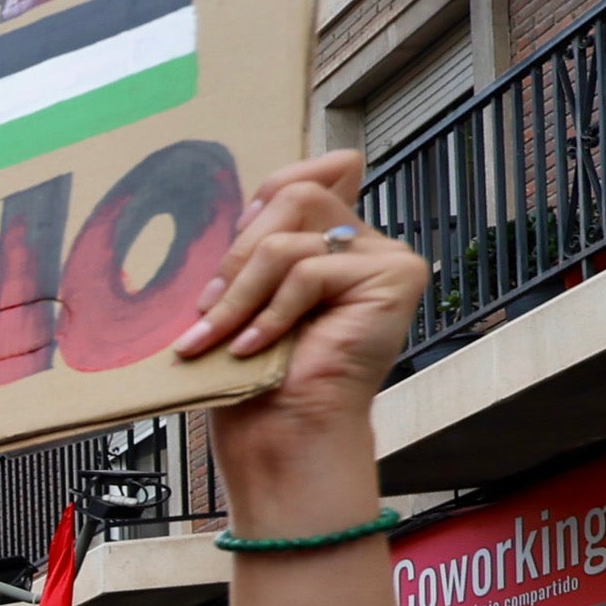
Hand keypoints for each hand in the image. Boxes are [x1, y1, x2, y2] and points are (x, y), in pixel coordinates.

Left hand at [178, 153, 430, 469]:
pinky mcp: (395, 276)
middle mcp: (365, 242)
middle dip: (239, 255)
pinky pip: (310, 271)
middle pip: (295, 197)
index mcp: (332, 239)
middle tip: (211, 308)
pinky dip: (270, 312)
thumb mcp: (245, 291)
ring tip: (221, 334)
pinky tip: (255, 346)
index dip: (266, 196)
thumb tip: (256, 202)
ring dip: (243, 290)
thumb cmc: (258, 372)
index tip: (237, 240)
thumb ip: (259, 241)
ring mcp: (386, 257)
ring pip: (293, 236)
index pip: (311, 175)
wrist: (283, 430)